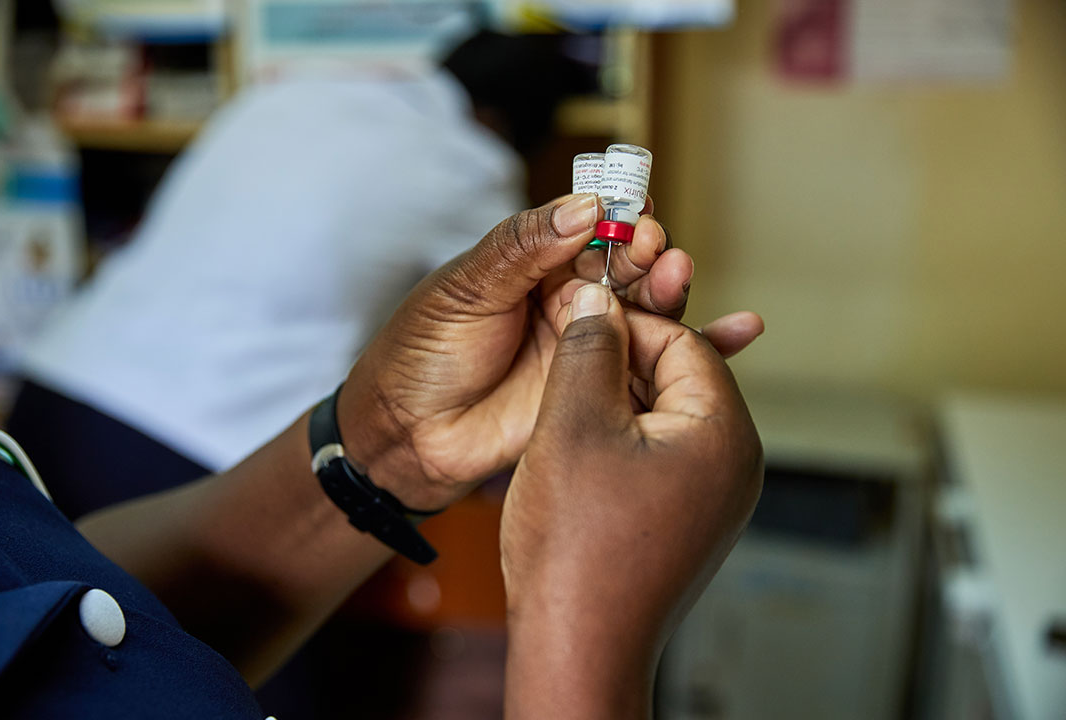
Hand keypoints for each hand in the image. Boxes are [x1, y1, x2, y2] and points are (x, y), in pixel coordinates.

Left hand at [335, 194, 754, 509]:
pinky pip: (658, 369)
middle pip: (631, 269)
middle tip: (655, 254)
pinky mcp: (604, 394)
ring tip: (679, 280)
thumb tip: (584, 206)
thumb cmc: (422, 352)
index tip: (636, 215)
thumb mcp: (466, 288)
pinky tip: (741, 331)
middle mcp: (571, 301)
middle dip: (649, 257)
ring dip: (674, 293)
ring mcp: (590, 349)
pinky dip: (703, 349)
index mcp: (537, 264)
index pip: (592, 229)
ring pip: (650, 315)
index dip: (618, 219)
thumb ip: (523, 246)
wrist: (408, 436)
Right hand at [501, 284, 763, 718]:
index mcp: (724, 432)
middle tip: (561, 365)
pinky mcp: (687, 519)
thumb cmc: (577, 547)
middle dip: (616, 364)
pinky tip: (575, 452)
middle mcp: (734, 463)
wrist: (577, 647)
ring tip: (560, 412)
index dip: (622, 323)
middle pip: (677, 377)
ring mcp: (713, 496)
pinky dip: (617, 441)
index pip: (682, 340)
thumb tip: (599, 300)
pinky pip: (657, 455)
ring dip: (611, 402)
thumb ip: (590, 348)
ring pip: (661, 416)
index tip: (573, 322)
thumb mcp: (574, 423)